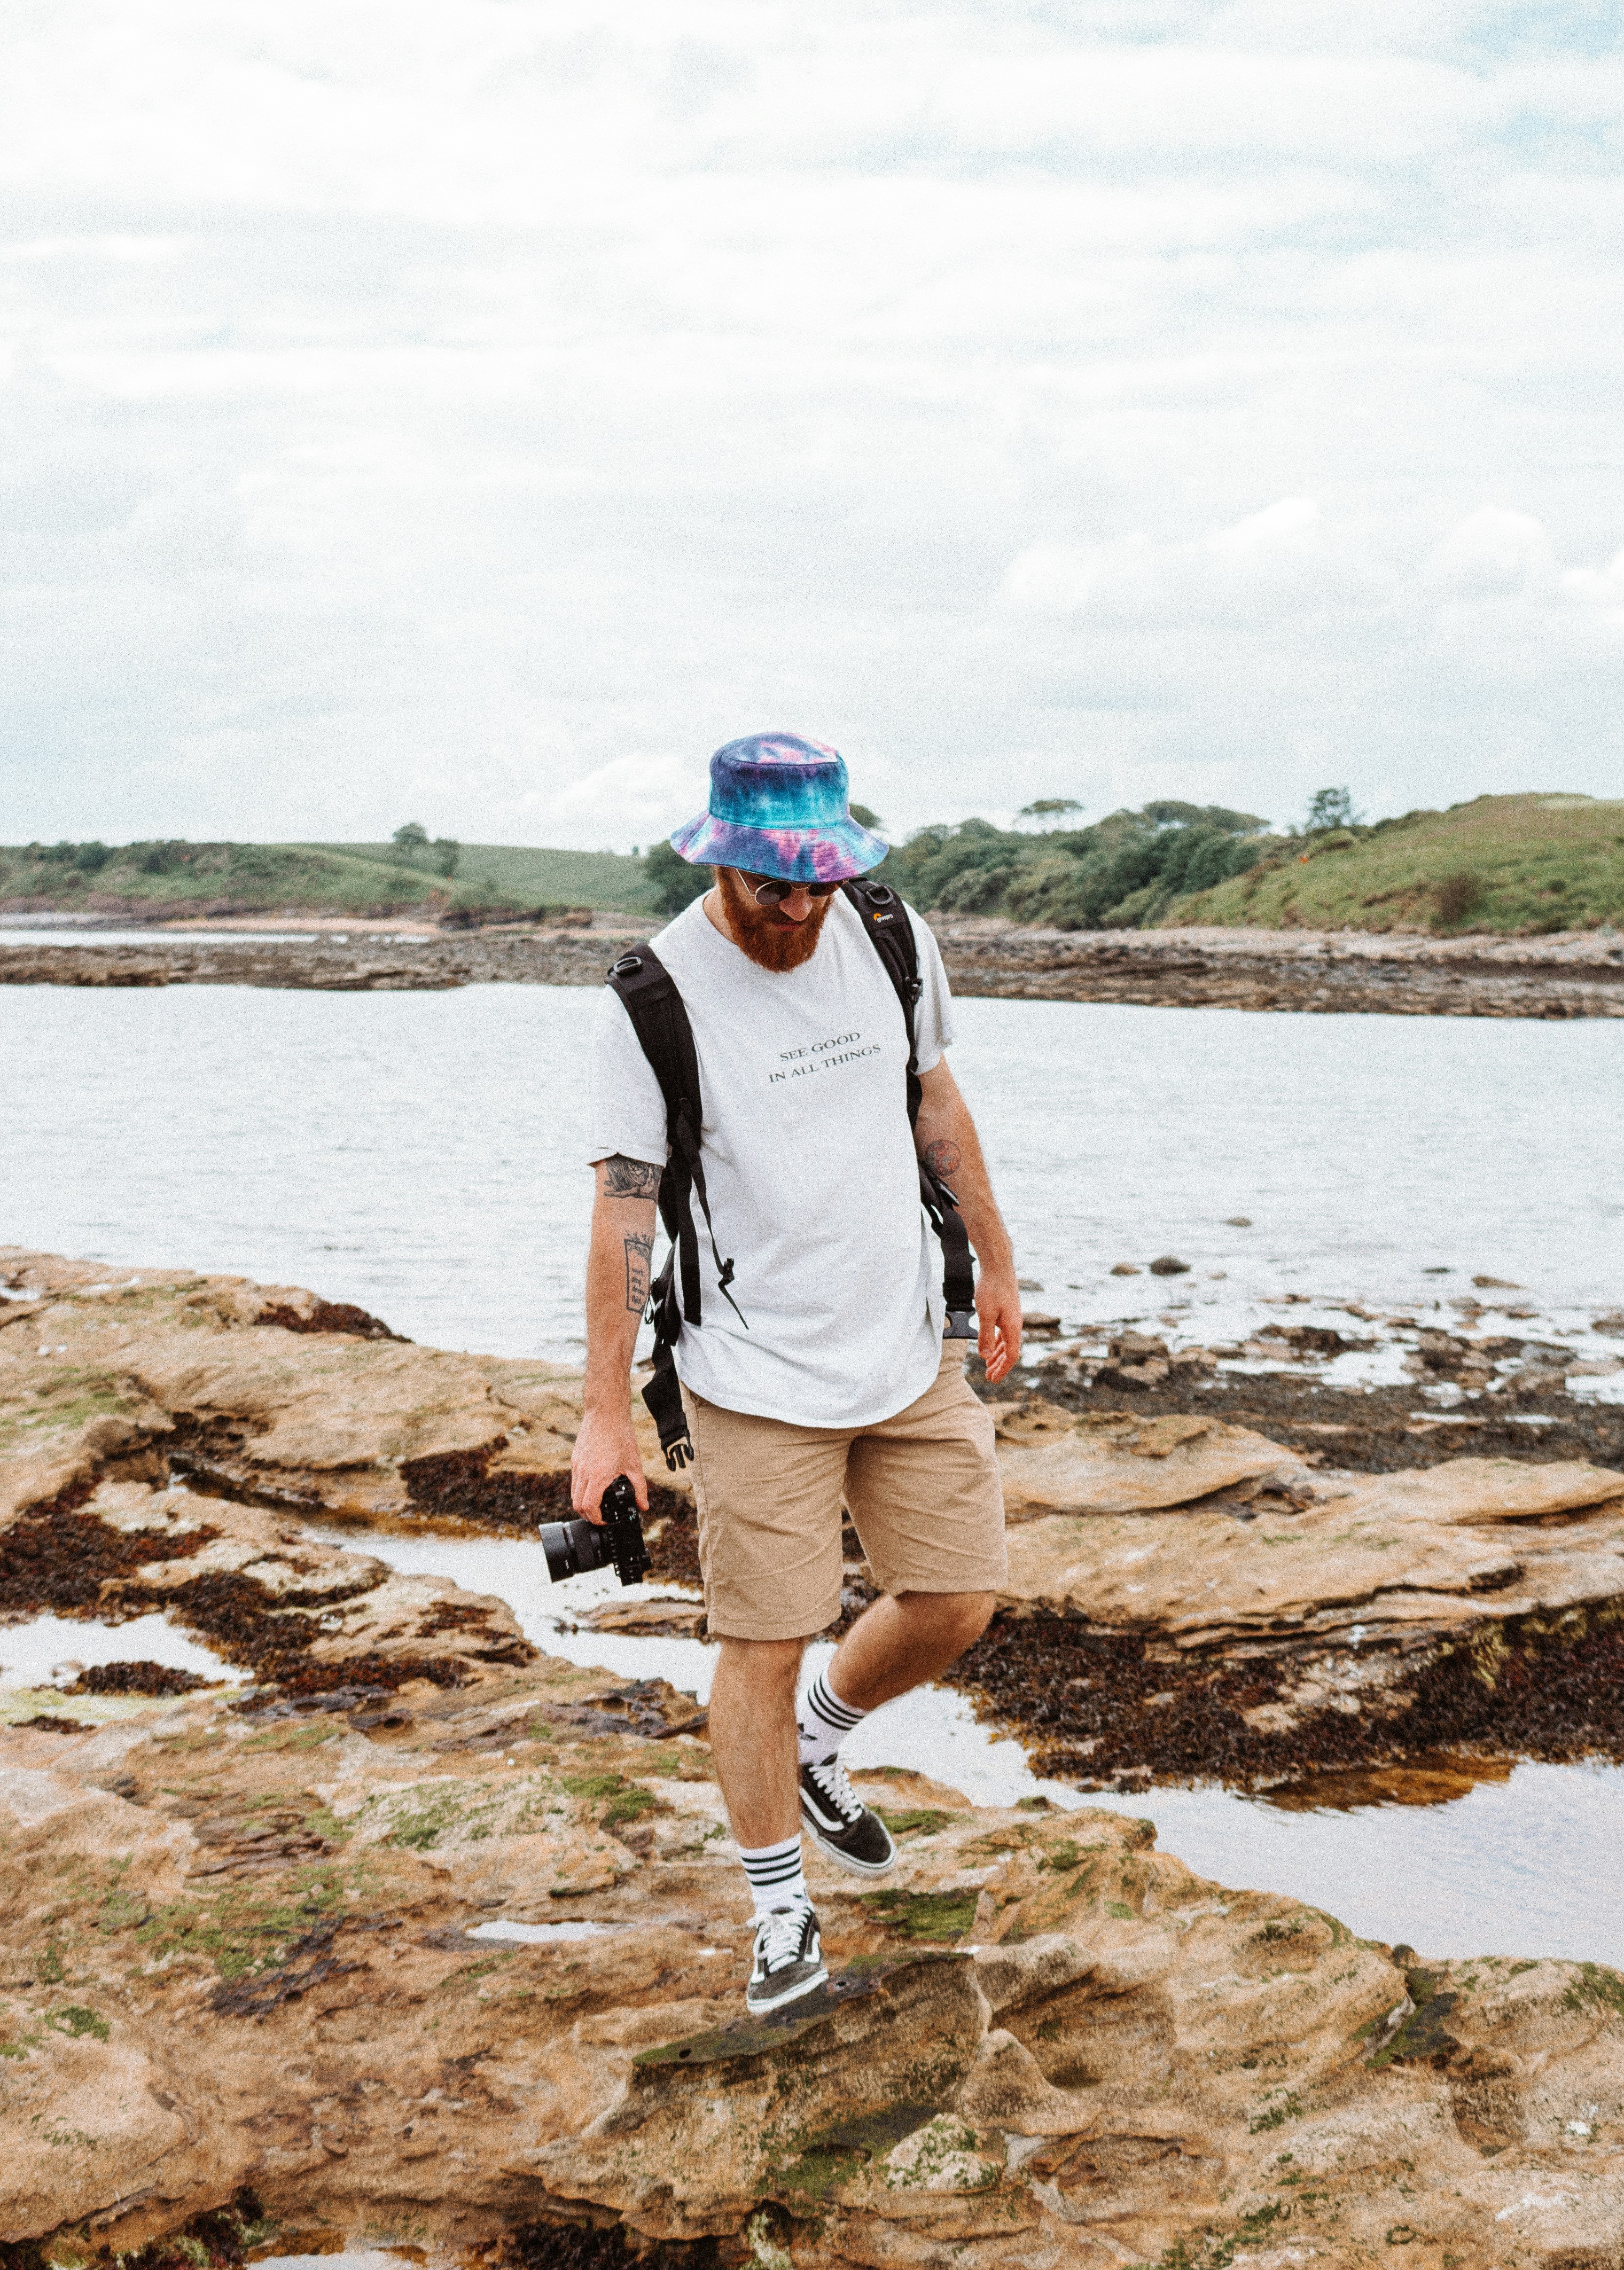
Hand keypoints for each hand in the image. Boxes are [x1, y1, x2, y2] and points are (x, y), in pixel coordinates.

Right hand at [570, 1404, 648, 1520]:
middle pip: (577, 1504)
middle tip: (600, 1516)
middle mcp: (583, 1472)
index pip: (589, 1507)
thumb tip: (643, 1506)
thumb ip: (640, 1488)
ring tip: (597, 1504)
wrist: (606, 1413)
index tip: (604, 1521)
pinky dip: (580, 1490)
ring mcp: (576, 1465)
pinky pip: (574, 1481)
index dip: (595, 1519)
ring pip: (573, 1494)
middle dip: (588, 1515)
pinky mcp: (574, 1459)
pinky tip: (593, 1487)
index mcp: (598, 1475)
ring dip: (583, 1503)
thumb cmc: (621, 1435)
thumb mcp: (634, 1464)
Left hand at [974, 1264, 1022, 1386]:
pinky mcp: (1007, 1311)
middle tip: (989, 1377)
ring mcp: (1012, 1317)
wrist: (998, 1265)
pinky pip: (1003, 1332)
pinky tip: (990, 1345)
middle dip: (999, 1365)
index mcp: (1013, 1328)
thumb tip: (984, 1356)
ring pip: (1006, 1342)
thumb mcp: (985, 1314)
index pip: (1011, 1356)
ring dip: (997, 1354)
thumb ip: (985, 1335)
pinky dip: (996, 1342)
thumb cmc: (991, 1288)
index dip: (1002, 1369)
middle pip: (1010, 1351)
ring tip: (988, 1365)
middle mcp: (1016, 1324)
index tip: (993, 1380)